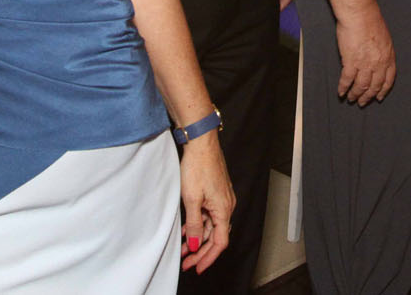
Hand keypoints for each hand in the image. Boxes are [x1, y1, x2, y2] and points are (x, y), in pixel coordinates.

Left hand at [178, 133, 234, 272]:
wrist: (201, 142)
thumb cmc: (198, 166)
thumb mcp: (191, 199)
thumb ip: (194, 225)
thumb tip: (195, 245)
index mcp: (224, 209)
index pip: (220, 242)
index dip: (208, 258)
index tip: (196, 267)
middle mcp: (227, 205)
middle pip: (216, 236)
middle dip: (201, 252)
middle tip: (186, 263)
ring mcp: (222, 198)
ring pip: (212, 226)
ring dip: (198, 239)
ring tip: (183, 249)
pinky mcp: (216, 192)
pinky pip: (209, 216)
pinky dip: (199, 225)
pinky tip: (187, 230)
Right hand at [335, 4, 394, 104]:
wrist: (360, 13)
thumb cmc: (370, 19)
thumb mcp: (383, 37)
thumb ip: (381, 51)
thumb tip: (377, 59)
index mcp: (388, 56)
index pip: (389, 79)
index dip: (383, 90)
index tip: (379, 96)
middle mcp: (379, 62)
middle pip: (374, 86)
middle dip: (368, 96)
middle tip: (363, 102)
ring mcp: (365, 63)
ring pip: (361, 86)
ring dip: (355, 94)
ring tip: (351, 98)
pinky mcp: (351, 61)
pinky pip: (347, 79)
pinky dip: (343, 87)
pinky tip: (341, 91)